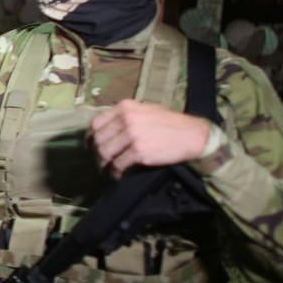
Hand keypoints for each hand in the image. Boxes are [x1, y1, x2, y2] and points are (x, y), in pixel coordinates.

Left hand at [89, 99, 210, 177]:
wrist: (193, 135)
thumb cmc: (170, 123)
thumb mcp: (146, 110)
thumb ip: (126, 116)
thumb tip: (107, 130)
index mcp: (126, 107)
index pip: (96, 123)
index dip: (90, 137)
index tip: (90, 147)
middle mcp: (127, 119)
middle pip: (98, 139)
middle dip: (95, 154)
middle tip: (99, 162)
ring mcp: (132, 135)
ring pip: (104, 153)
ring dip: (102, 165)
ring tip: (105, 170)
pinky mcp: (139, 151)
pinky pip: (117, 165)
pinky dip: (114, 172)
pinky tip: (117, 175)